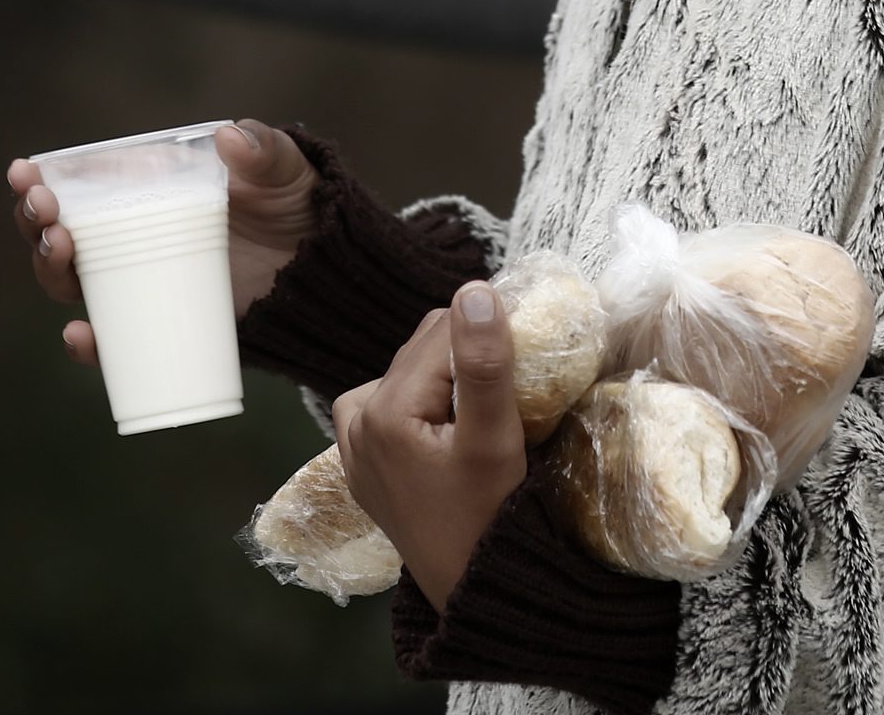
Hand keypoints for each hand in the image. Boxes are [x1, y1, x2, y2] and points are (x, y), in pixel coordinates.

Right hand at [4, 117, 320, 366]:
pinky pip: (114, 339)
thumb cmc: (295, 208)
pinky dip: (91, 343)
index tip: (24, 173)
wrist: (326, 275)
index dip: (40, 180)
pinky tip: (81, 336)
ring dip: (50, 269)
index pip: (78, 184)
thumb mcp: (284, 171)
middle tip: (46, 213)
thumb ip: (265, 150)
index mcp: (145, 191)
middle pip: (60, 233)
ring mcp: (142, 282)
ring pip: (73, 282)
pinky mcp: (160, 323)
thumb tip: (230, 138)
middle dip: (36, 222)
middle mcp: (130, 236)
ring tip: (61, 249)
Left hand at [333, 282, 526, 609]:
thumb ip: (484, 365)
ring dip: (447, 375)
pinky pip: (391, 404)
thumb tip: (475, 290)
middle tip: (513, 382)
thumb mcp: (494, 441)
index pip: (442, 330)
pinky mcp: (364, 463)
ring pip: (408, 372)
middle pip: (422, 349)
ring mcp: (353, 445)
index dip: (489, 329)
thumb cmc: (488, 520)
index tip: (529, 345)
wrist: (471, 593)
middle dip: (467, 354)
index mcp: (382, 410)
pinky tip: (450, 422)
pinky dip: (423, 400)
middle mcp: (355, 421)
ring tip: (484, 406)